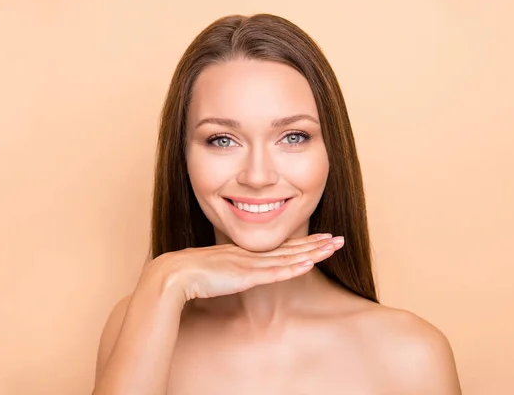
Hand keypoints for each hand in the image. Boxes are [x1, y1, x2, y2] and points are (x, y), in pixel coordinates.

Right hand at [141, 233, 344, 303]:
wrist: (174, 273)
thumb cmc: (190, 274)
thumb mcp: (215, 270)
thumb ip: (228, 271)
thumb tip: (233, 275)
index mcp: (245, 253)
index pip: (281, 247)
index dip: (303, 243)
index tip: (321, 239)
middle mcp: (251, 255)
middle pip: (291, 248)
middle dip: (317, 244)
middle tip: (339, 239)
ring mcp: (250, 264)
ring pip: (289, 257)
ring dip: (313, 253)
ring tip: (333, 247)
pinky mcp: (245, 276)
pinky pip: (274, 272)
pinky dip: (293, 267)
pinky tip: (309, 263)